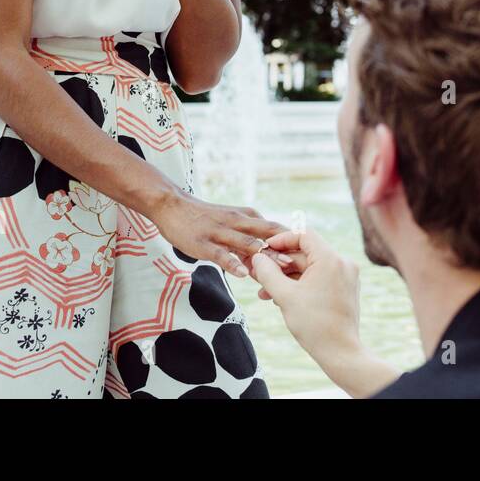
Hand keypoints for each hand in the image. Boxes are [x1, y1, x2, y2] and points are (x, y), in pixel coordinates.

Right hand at [148, 189, 290, 277]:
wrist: (173, 206)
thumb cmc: (205, 218)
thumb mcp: (231, 223)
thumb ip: (249, 240)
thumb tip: (265, 261)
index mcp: (248, 217)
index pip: (276, 229)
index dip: (293, 244)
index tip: (307, 260)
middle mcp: (238, 221)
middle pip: (268, 234)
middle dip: (286, 249)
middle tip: (303, 265)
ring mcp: (221, 231)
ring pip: (247, 243)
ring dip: (264, 257)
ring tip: (279, 271)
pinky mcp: (204, 242)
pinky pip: (221, 253)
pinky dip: (233, 263)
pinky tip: (242, 274)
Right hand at [250, 229, 361, 363]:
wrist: (340, 352)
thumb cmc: (314, 325)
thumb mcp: (284, 296)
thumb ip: (268, 273)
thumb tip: (258, 257)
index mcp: (330, 259)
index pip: (303, 234)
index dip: (281, 239)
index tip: (264, 251)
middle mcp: (342, 263)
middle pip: (305, 253)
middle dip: (280, 264)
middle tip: (259, 273)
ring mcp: (345, 276)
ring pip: (310, 268)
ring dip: (287, 277)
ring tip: (265, 292)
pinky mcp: (345, 288)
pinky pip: (319, 278)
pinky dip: (300, 284)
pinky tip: (281, 298)